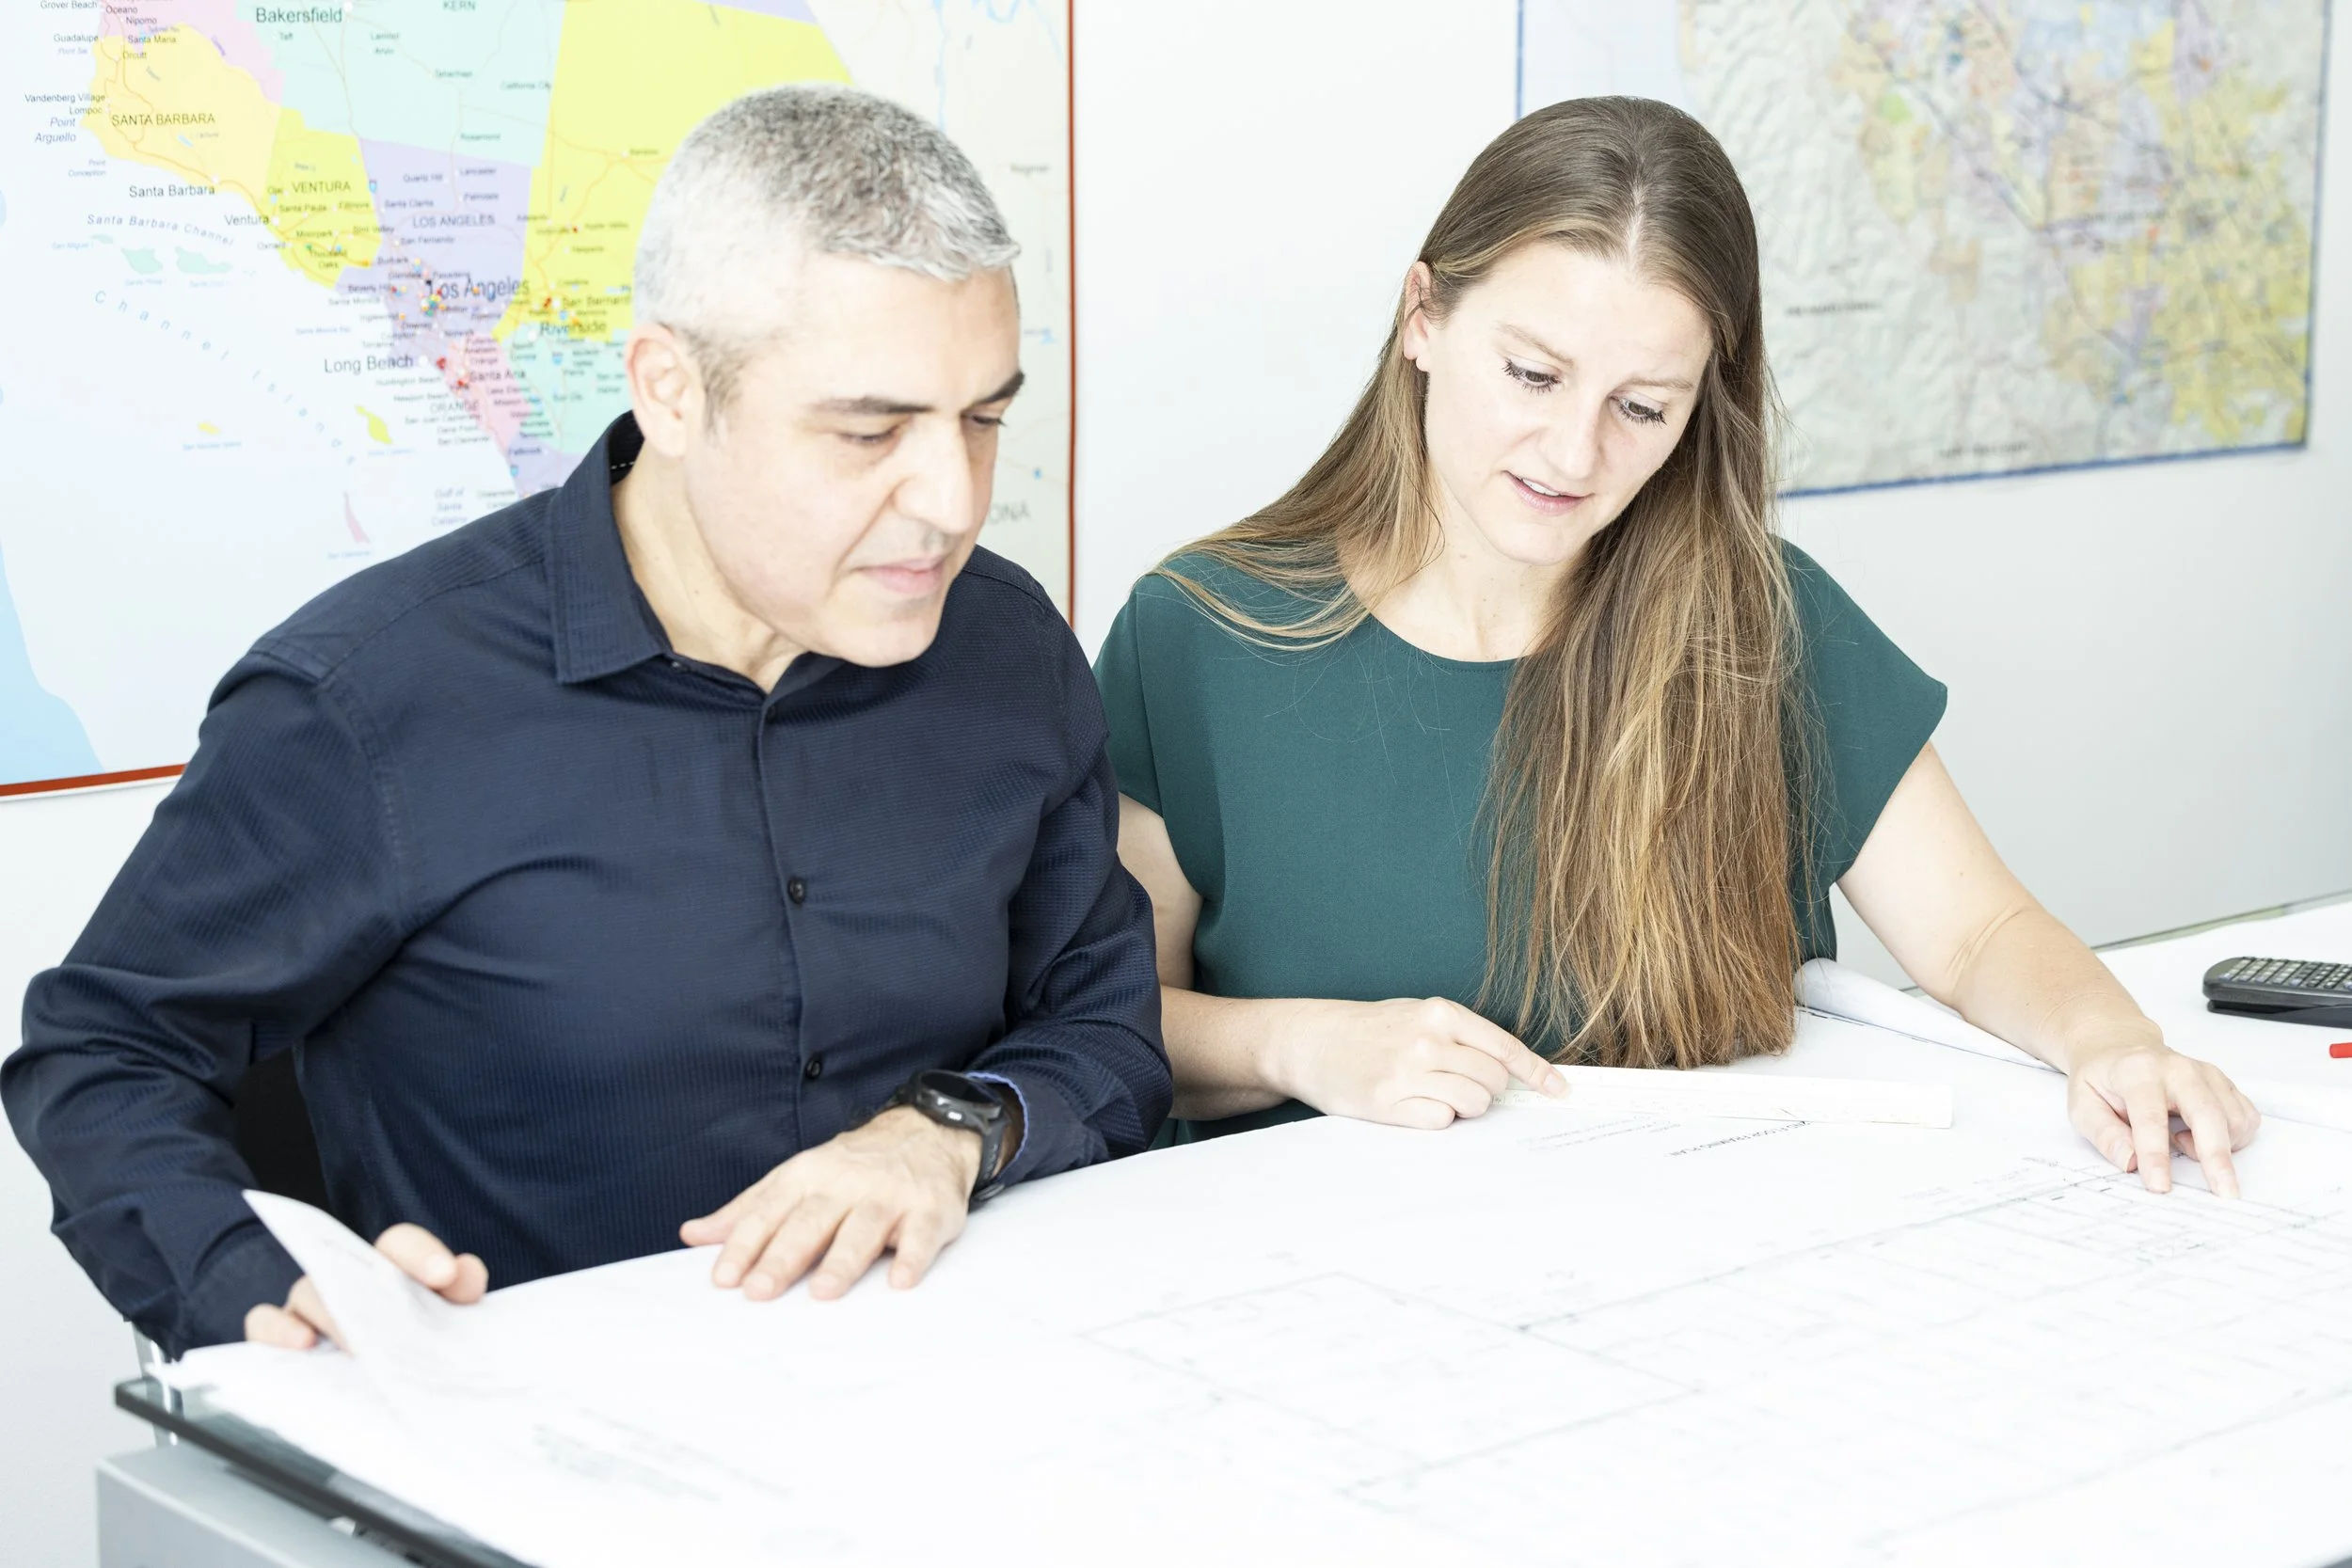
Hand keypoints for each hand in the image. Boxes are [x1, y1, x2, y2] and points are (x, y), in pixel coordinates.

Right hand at [243, 1223, 488, 1349]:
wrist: (372, 1373)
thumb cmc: (409, 1338)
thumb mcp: (442, 1317)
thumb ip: (460, 1292)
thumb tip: (466, 1272)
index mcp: (388, 1267)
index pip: (399, 1244)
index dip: (422, 1254)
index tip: (446, 1274)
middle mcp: (344, 1276)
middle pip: (347, 1266)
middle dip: (372, 1291)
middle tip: (396, 1323)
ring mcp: (307, 1304)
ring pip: (307, 1293)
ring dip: (332, 1317)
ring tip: (356, 1346)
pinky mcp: (275, 1333)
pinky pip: (262, 1322)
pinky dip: (276, 1329)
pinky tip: (302, 1344)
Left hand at [679, 1106, 981, 1301]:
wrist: (926, 1131)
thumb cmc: (852, 1166)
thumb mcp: (796, 1177)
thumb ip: (748, 1209)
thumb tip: (693, 1234)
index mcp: (807, 1176)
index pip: (768, 1212)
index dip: (744, 1245)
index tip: (724, 1278)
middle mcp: (845, 1183)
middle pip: (811, 1222)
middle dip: (783, 1257)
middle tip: (759, 1291)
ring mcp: (889, 1195)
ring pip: (862, 1229)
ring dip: (842, 1260)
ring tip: (822, 1292)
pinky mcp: (930, 1209)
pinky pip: (921, 1235)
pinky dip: (912, 1257)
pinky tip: (899, 1281)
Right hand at [1276, 996, 1566, 1128]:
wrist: (1309, 1041)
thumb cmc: (1369, 1030)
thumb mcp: (1416, 1015)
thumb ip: (1461, 1037)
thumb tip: (1511, 1069)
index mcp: (1439, 1013)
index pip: (1504, 1048)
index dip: (1537, 1073)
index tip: (1559, 1091)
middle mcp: (1427, 1041)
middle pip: (1494, 1081)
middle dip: (1487, 1090)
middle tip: (1459, 1084)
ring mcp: (1407, 1073)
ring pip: (1473, 1104)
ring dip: (1464, 1106)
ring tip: (1434, 1093)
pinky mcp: (1388, 1103)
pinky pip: (1441, 1121)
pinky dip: (1436, 1118)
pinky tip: (1413, 1104)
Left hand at [2067, 1038, 2260, 1197]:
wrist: (2119, 1047)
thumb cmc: (2101, 1080)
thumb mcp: (2083, 1105)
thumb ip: (2104, 1134)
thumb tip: (2129, 1162)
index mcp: (2138, 1072)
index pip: (2150, 1118)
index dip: (2155, 1155)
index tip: (2160, 1186)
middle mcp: (2178, 1069)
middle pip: (2208, 1113)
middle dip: (2217, 1156)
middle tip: (2224, 1192)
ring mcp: (2206, 1074)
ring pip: (2233, 1118)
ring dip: (2217, 1146)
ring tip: (2179, 1140)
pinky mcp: (2224, 1083)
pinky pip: (2246, 1118)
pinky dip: (2232, 1138)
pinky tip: (2201, 1134)